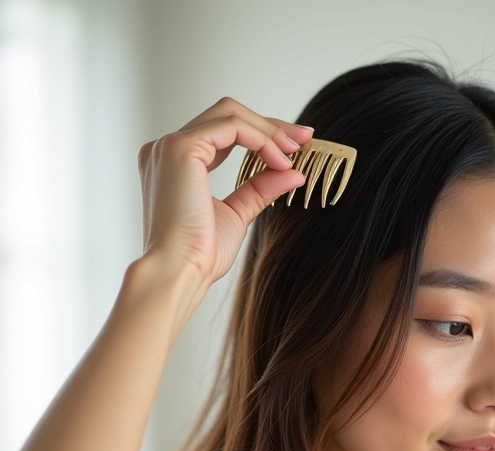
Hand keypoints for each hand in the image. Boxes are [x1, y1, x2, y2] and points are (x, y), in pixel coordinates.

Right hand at [137, 97, 313, 286]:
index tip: (296, 147)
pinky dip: (261, 140)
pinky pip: (231, 127)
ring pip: (229, 114)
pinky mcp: (180, 148)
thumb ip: (261, 189)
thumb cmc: (200, 255)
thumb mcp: (238, 214)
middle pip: (227, 115)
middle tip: (306, 138)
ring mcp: (170, 146)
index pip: (224, 132)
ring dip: (269, 130)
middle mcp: (168, 149)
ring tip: (296, 152)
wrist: (179, 272)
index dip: (263, 134)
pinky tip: (280, 161)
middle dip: (270, 125)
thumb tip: (294, 172)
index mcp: (177, 164)